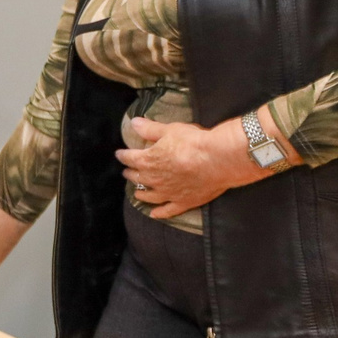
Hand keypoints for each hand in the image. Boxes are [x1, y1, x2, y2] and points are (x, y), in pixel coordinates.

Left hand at [116, 114, 283, 220]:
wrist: (218, 160)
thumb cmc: (194, 142)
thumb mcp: (170, 130)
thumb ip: (150, 129)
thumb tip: (134, 123)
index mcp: (148, 160)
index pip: (129, 158)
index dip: (123, 155)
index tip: (120, 154)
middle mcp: (155, 179)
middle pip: (137, 177)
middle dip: (131, 173)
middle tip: (128, 172)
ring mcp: (168, 193)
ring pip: (149, 196)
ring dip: (141, 194)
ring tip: (137, 193)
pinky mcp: (184, 202)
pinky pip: (168, 210)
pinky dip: (160, 213)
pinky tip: (154, 214)